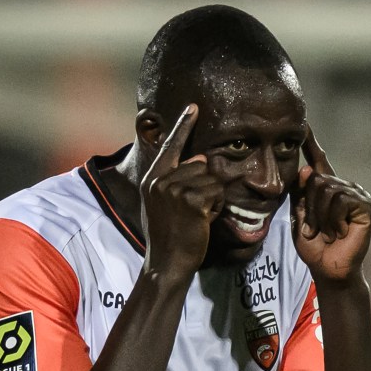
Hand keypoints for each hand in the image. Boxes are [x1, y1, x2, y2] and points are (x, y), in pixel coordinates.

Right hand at [140, 104, 224, 276]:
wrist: (166, 263)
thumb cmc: (168, 237)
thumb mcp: (163, 205)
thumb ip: (176, 180)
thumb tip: (200, 159)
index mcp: (153, 179)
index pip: (171, 147)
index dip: (183, 126)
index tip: (193, 107)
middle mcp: (161, 180)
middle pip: (201, 166)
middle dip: (207, 187)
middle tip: (194, 212)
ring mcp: (175, 190)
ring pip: (212, 179)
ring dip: (214, 199)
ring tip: (198, 218)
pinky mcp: (192, 200)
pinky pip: (218, 193)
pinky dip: (217, 208)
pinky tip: (203, 221)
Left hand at [291, 125, 370, 282]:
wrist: (328, 269)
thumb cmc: (314, 247)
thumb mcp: (298, 217)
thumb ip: (300, 193)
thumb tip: (307, 169)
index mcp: (328, 190)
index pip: (319, 162)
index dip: (311, 144)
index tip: (304, 125)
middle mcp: (345, 188)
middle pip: (318, 179)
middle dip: (310, 207)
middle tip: (315, 230)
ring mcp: (359, 196)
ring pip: (328, 189)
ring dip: (320, 216)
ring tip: (327, 232)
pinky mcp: (369, 207)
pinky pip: (342, 200)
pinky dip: (334, 219)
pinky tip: (341, 232)